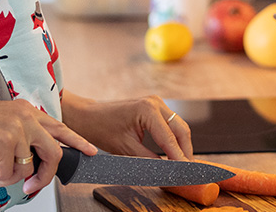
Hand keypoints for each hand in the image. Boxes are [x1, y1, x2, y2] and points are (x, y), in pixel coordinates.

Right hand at [0, 98, 96, 194]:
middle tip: (32, 187)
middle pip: (54, 153)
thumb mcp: (2, 122)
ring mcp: (17, 129)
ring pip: (27, 169)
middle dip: (45, 177)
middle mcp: (25, 117)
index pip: (60, 127)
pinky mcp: (4, 143)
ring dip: (6, 178)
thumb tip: (31, 162)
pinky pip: (8, 174)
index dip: (77, 141)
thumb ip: (20, 135)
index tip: (90, 151)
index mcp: (26, 111)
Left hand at [61, 92, 192, 160]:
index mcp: (148, 110)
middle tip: (187, 170)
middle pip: (181, 129)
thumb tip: (166, 171)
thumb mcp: (125, 149)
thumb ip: (148, 160)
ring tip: (182, 163)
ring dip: (181, 144)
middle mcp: (155, 102)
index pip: (170, 138)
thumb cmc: (101, 129)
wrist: (88, 116)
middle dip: (185, 151)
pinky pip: (171, 123)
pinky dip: (174, 137)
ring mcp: (156, 102)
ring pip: (179, 125)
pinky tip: (174, 152)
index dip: (179, 157)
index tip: (185, 172)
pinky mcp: (154, 106)